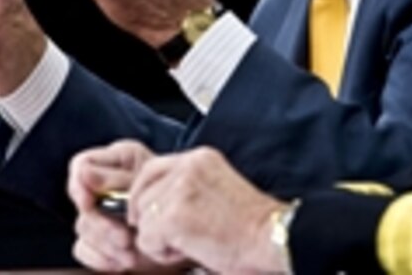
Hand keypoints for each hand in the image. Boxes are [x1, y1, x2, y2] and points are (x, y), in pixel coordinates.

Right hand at [69, 140, 185, 271]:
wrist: (192, 229)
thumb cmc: (180, 198)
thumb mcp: (155, 185)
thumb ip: (118, 180)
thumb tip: (84, 174)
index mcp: (119, 162)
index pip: (82, 165)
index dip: (80, 182)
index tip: (89, 201)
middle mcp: (106, 186)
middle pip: (82, 203)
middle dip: (102, 225)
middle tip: (125, 238)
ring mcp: (101, 213)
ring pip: (83, 227)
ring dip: (107, 243)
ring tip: (132, 251)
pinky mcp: (100, 238)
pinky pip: (83, 248)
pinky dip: (102, 258)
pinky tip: (123, 260)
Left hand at [128, 147, 287, 273]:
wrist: (271, 238)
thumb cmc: (250, 225)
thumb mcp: (217, 189)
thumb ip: (187, 186)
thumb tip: (154, 202)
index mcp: (200, 158)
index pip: (151, 169)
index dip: (145, 195)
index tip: (151, 215)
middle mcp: (188, 166)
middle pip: (140, 192)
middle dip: (148, 218)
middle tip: (174, 234)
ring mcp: (180, 189)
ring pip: (142, 219)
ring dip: (158, 238)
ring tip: (191, 242)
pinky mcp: (174, 215)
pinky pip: (146, 240)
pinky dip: (163, 253)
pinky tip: (190, 250)